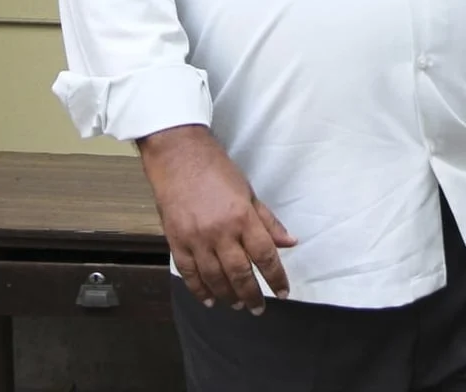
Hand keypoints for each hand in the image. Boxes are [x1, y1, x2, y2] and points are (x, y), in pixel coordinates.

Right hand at [136, 125, 295, 313]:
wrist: (178, 156)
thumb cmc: (217, 170)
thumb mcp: (248, 192)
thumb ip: (268, 221)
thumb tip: (289, 243)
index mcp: (243, 217)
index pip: (265, 255)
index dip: (276, 277)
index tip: (283, 292)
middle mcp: (221, 232)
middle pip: (240, 273)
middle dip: (252, 295)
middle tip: (258, 308)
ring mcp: (196, 238)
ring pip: (215, 278)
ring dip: (228, 296)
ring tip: (237, 305)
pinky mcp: (176, 240)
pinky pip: (189, 273)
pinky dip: (199, 290)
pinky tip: (209, 300)